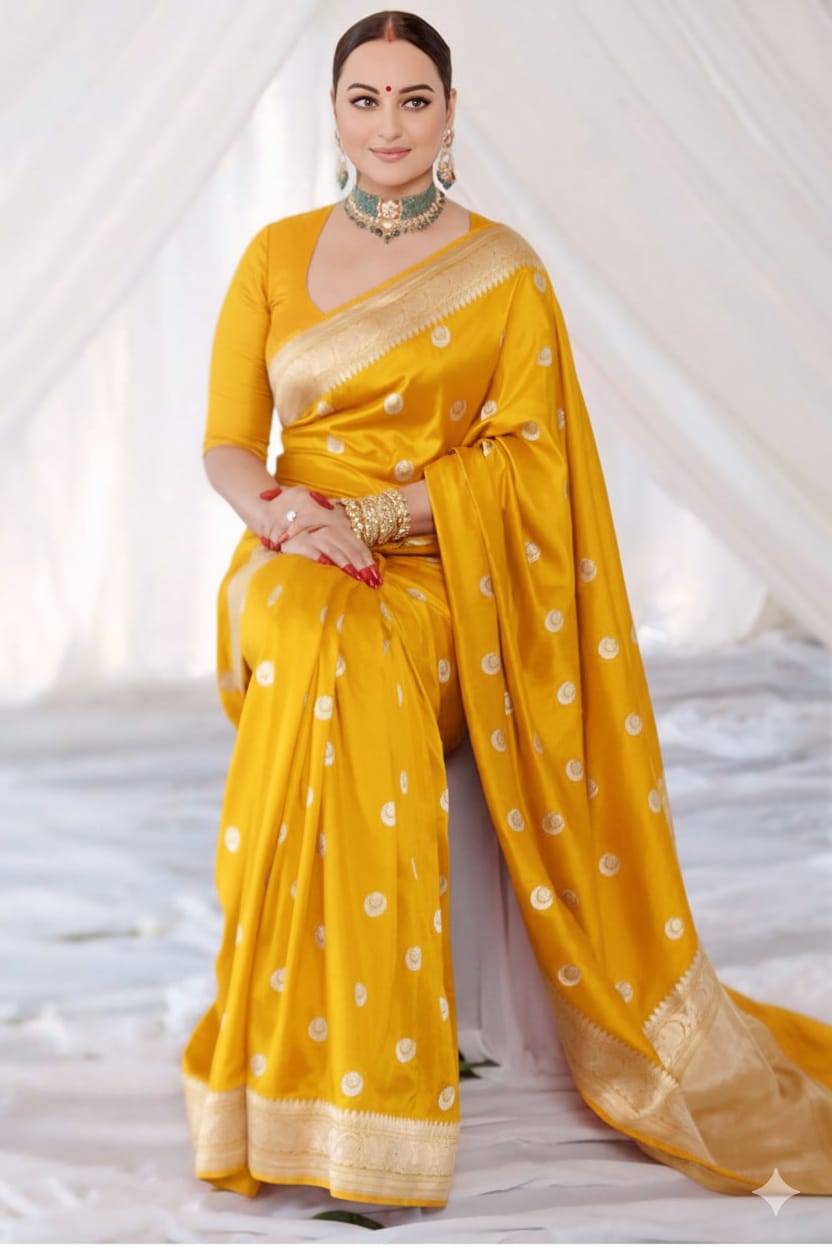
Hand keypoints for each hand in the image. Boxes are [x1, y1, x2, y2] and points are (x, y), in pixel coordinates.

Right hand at [258, 485, 381, 586]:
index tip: (377, 575)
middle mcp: (327, 527)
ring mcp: (312, 533)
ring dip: (346, 563)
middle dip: (362, 565)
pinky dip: (320, 557)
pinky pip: (311, 549)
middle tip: (373, 581)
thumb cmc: (303, 520)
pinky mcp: (297, 540)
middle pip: (349, 547)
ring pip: (333, 548)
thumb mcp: (325, 523)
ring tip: (357, 577)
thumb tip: (358, 558)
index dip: (368, 560)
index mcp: (337, 525)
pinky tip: (329, 565)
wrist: (274, 509)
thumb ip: (340, 536)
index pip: (357, 544)